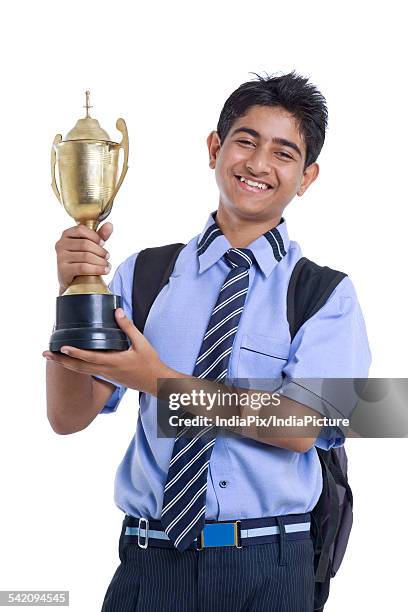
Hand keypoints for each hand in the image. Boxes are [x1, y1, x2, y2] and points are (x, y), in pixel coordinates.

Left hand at [43, 308, 172, 395]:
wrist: (157, 382)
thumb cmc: (150, 363)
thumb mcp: (142, 343)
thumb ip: (128, 327)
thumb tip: (117, 311)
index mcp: (114, 362)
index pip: (90, 357)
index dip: (75, 353)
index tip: (61, 348)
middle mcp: (106, 370)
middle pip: (78, 367)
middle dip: (60, 361)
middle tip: (45, 354)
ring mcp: (106, 375)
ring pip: (81, 371)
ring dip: (65, 364)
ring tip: (51, 358)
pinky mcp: (108, 376)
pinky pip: (88, 371)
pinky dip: (76, 366)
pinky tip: (71, 361)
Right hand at [55, 222, 112, 293]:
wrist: (72, 280)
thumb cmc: (81, 259)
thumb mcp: (90, 245)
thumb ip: (99, 235)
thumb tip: (110, 225)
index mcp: (66, 234)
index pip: (81, 229)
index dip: (95, 236)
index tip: (103, 243)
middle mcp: (61, 244)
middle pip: (85, 244)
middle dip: (100, 251)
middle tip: (107, 257)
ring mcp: (60, 257)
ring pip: (86, 256)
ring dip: (100, 261)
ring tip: (107, 265)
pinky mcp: (63, 270)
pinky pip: (83, 268)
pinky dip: (96, 269)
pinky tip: (105, 271)